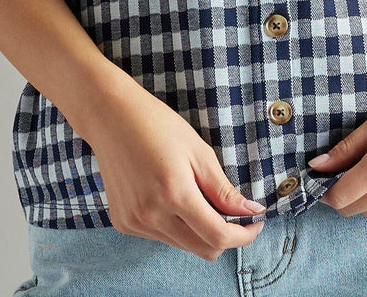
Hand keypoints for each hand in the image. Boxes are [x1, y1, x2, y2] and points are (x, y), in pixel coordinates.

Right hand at [81, 80, 265, 260]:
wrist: (111, 117)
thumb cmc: (157, 125)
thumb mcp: (198, 151)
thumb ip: (223, 189)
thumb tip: (250, 212)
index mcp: (174, 193)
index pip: (218, 236)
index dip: (244, 236)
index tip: (256, 223)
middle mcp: (151, 215)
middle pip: (203, 250)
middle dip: (226, 237)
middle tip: (237, 215)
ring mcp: (134, 222)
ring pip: (183, 245)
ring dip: (200, 231)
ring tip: (201, 198)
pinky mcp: (123, 223)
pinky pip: (161, 237)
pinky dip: (177, 226)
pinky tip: (173, 198)